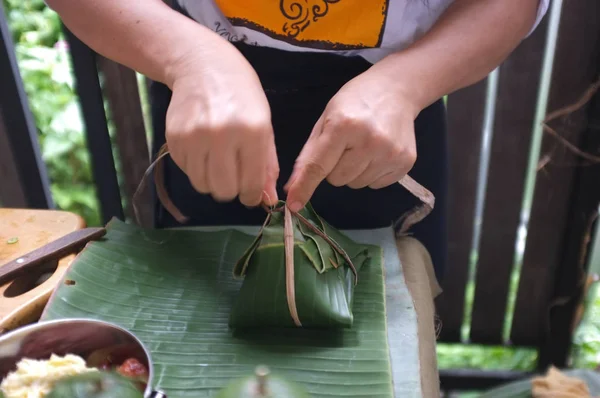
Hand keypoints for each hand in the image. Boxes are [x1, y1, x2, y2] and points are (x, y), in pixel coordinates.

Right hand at [165, 44, 278, 206]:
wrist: (203, 65)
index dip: (253, 196)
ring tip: (218, 161)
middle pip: (224, 190)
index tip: (251, 195)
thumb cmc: (242, 95)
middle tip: (234, 176)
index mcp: (252, 131)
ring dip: (212, 181)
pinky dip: (196, 168)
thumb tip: (267, 200)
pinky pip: (187, 171)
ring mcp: (194, 137)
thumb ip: (267, 165)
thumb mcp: (264, 125)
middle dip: (232, 190)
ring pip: (202, 185)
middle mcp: (222, 135)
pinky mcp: (174, 138)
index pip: (251, 184)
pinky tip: (203, 149)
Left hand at [285, 70, 418, 211]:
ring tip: (362, 146)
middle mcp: (370, 141)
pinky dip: (371, 173)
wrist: (396, 90)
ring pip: (356, 184)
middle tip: (345, 145)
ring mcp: (390, 153)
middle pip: (337, 180)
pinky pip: (375, 185)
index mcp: (344, 125)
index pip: (318, 166)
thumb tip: (292, 188)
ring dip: (354, 171)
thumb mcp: (326, 119)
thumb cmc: (355, 102)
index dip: (304, 187)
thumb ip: (308, 155)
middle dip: (335, 167)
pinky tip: (377, 151)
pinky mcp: (405, 162)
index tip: (294, 205)